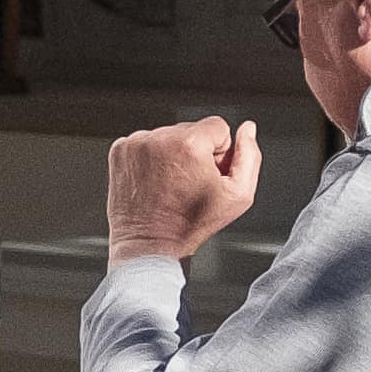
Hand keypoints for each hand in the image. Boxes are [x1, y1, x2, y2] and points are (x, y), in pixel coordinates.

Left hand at [105, 115, 260, 263]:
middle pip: (192, 130)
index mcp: (189, 145)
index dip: (220, 153)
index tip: (208, 174)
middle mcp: (160, 139)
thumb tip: (247, 129)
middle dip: (196, 152)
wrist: (149, 245)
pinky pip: (146, 142)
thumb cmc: (191, 225)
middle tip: (189, 184)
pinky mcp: (120, 150)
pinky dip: (151, 159)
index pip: (218, 126)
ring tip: (171, 185)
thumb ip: (249, 156)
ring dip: (173, 155)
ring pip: (168, 136)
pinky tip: (155, 182)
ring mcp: (136, 143)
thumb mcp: (238, 196)